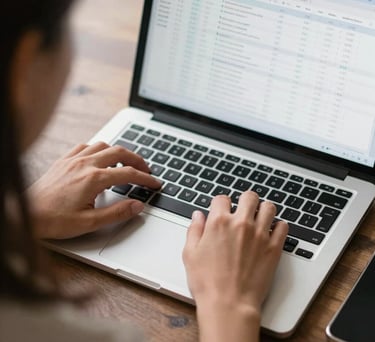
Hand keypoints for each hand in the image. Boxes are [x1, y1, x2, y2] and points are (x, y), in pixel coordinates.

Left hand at [27, 142, 160, 238]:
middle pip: (120, 152)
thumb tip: (138, 205)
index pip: (129, 174)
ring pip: (104, 145)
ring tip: (126, 163)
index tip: (154, 183)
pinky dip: (99, 149)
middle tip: (146, 170)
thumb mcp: (90, 223)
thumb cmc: (54, 220)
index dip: (146, 178)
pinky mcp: (64, 160)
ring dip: (119, 151)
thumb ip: (117, 213)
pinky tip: (100, 158)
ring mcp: (73, 159)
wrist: (26, 214)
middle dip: (137, 160)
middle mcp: (85, 164)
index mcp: (94, 179)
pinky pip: (86, 146)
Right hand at [183, 192, 287, 341]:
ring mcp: (260, 235)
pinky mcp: (273, 248)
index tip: (221, 210)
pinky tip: (271, 232)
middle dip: (245, 200)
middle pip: (249, 196)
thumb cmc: (208, 282)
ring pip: (269, 207)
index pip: (222, 198)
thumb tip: (197, 216)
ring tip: (259, 218)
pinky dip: (278, 226)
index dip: (220, 204)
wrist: (229, 304)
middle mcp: (241, 224)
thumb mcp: (190, 253)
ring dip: (263, 210)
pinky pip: (283, 227)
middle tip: (243, 209)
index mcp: (219, 222)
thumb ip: (194, 230)